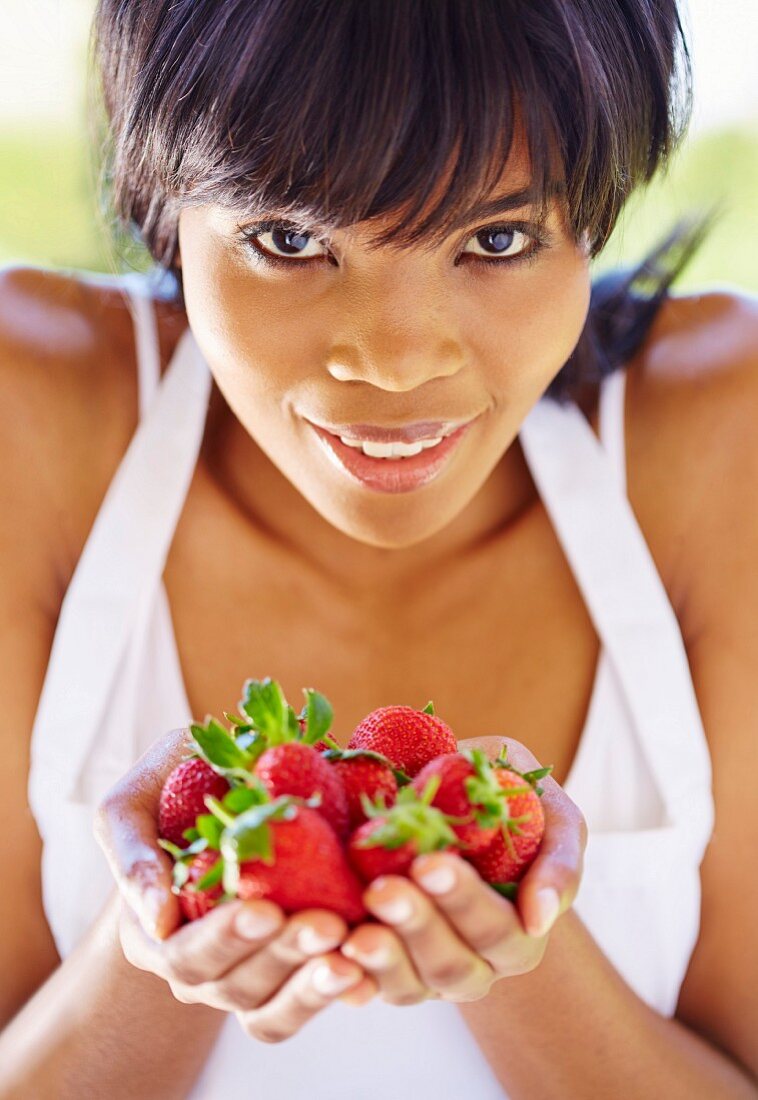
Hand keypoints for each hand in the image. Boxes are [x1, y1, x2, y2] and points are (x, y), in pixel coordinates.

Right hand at [94, 727, 375, 1042]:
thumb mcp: (134, 803)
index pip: (187, 955)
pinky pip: (308, 1001)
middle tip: (328, 925)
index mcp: (154, 936)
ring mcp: (245, 977)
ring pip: (274, 1007)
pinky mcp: (290, 973)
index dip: (226, 939)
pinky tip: (367, 975)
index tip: (266, 910)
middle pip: (237, 986)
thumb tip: (158, 921)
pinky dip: (338, 992)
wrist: (227, 785)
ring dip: (314, 985)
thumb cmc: (174, 783)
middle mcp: (198, 970)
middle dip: (284, 955)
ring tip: (353, 955)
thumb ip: (131, 850)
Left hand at [341, 735, 586, 1004]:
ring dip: (381, 960)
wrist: (450, 788)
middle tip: (383, 889)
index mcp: (519, 934)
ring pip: (407, 987)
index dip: (465, 902)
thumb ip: (558, 855)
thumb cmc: (507, 794)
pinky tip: (328, 956)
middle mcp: (475, 964)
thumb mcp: (549, 809)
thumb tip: (540, 918)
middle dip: (418, 926)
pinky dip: (344, 978)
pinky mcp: (379, 967)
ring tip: (353, 933)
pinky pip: (362, 986)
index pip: (498, 931)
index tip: (429, 862)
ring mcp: (424, 970)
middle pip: (452, 966)